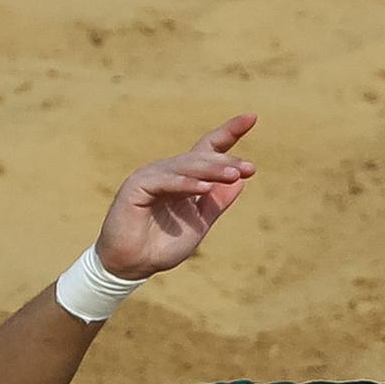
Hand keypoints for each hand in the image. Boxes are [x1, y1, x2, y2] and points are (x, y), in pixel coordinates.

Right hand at [92, 114, 258, 277]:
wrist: (132, 265)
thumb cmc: (162, 245)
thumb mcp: (199, 223)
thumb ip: (217, 202)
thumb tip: (242, 181)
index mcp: (184, 179)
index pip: (208, 149)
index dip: (229, 132)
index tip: (252, 117)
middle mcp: (168, 172)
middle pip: (200, 157)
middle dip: (225, 161)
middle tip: (248, 168)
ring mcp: (151, 177)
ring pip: (185, 167)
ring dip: (210, 170)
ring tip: (234, 174)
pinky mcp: (136, 188)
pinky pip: (165, 182)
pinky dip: (185, 184)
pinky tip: (205, 188)